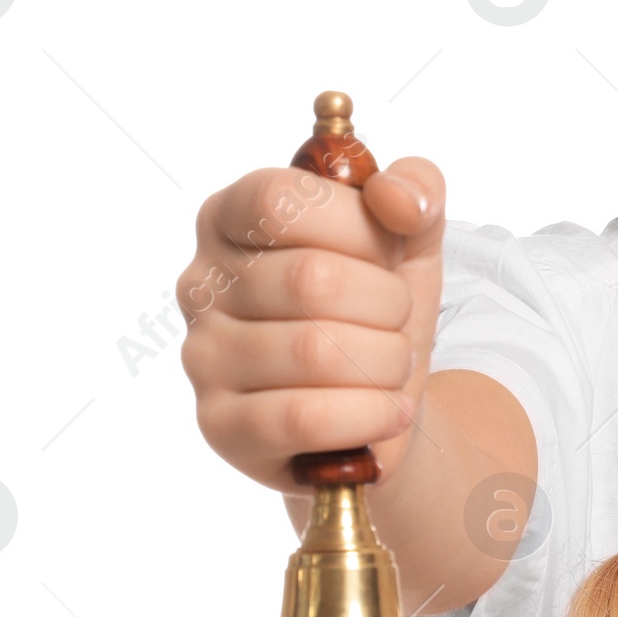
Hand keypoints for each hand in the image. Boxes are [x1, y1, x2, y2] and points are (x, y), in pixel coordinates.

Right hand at [175, 155, 446, 492]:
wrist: (380, 402)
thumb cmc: (377, 306)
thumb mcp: (410, 237)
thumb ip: (416, 190)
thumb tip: (396, 197)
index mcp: (230, 218)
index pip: (283, 201)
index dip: (359, 228)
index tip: (388, 252)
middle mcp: (201, 284)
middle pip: (310, 280)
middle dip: (386, 304)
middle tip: (398, 319)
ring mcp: (203, 358)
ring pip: (314, 352)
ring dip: (385, 361)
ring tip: (392, 365)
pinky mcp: (220, 427)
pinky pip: (305, 418)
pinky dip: (370, 413)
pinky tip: (388, 408)